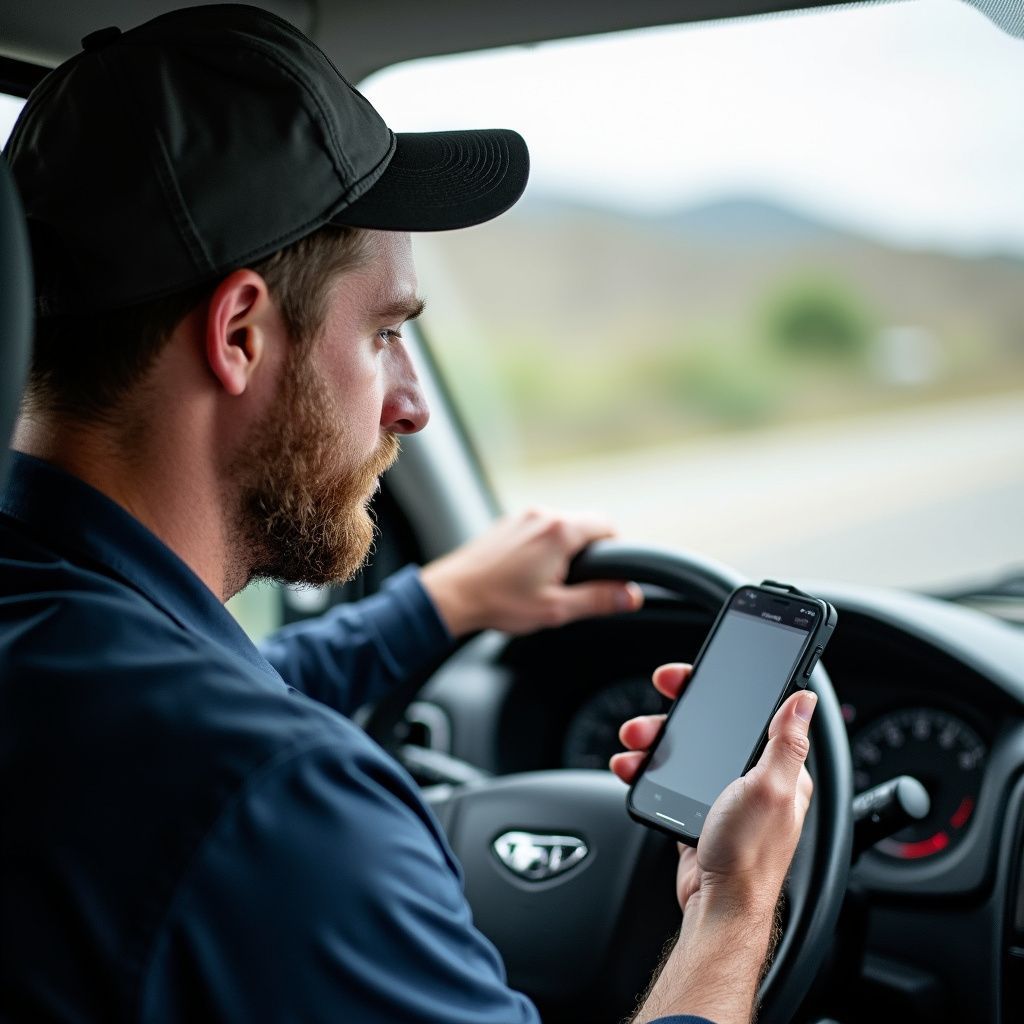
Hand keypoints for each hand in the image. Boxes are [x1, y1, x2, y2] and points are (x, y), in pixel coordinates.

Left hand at [419, 508, 642, 636]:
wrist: (452, 595)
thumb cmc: (500, 602)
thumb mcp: (556, 608)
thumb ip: (598, 600)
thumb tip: (631, 596)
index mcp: (560, 532)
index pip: (607, 526)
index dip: (616, 549)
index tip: (610, 573)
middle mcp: (542, 516)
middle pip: (584, 525)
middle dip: (589, 552)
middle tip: (578, 584)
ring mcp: (522, 518)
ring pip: (560, 527)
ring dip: (565, 550)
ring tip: (550, 583)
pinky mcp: (507, 525)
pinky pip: (538, 530)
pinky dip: (543, 548)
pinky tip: (528, 575)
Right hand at [611, 663, 815, 916]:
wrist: (718, 906)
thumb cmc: (749, 855)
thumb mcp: (771, 789)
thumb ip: (785, 742)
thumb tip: (805, 697)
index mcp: (778, 767)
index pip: (749, 711)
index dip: (718, 688)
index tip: (690, 676)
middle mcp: (752, 777)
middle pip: (709, 727)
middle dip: (673, 716)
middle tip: (650, 716)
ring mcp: (723, 794)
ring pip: (683, 751)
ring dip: (652, 742)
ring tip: (633, 744)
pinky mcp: (698, 810)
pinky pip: (668, 778)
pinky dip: (647, 769)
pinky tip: (633, 767)